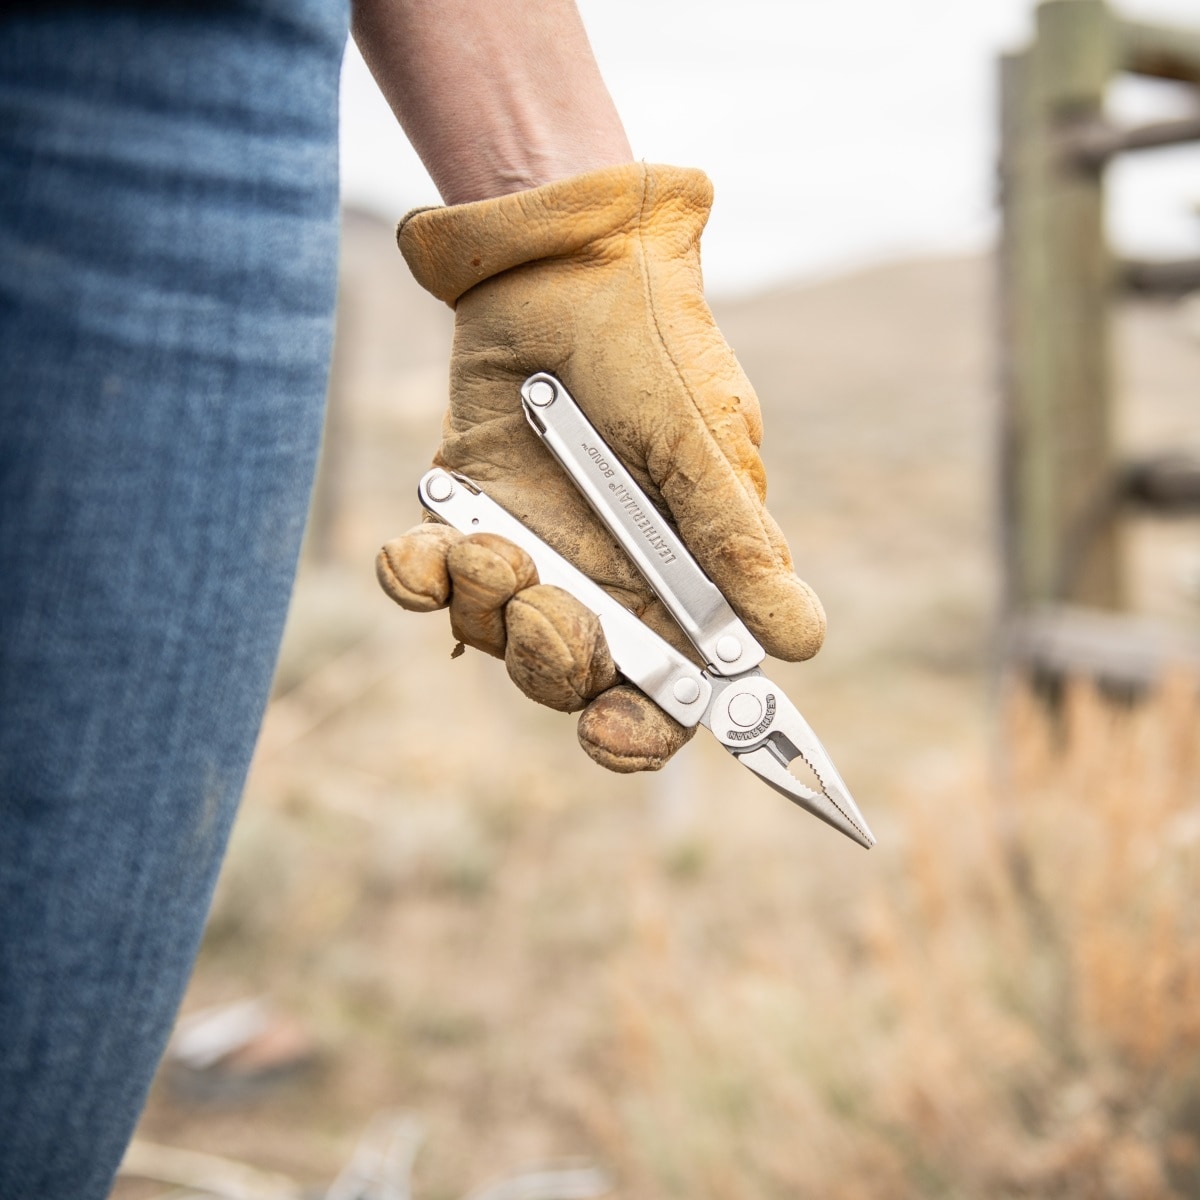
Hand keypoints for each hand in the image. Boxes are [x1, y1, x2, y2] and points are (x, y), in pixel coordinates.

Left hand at [377, 163, 824, 770]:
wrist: (564, 266)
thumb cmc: (655, 348)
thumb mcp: (701, 446)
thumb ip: (737, 546)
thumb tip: (801, 642)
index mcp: (676, 582)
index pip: (666, 694)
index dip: (639, 733)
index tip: (613, 730)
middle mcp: (604, 580)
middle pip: (570, 682)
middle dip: (553, 658)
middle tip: (551, 606)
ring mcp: (531, 551)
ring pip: (493, 637)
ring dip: (486, 605)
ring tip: (489, 545)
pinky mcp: (466, 516)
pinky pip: (428, 583)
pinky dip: (417, 576)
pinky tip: (427, 547)